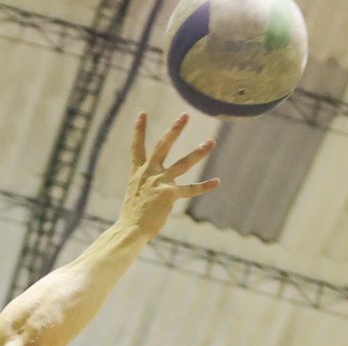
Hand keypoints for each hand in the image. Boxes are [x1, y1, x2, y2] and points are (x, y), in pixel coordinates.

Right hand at [120, 112, 217, 237]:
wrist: (131, 229)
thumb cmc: (132, 216)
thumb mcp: (135, 195)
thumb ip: (147, 187)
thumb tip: (158, 191)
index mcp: (138, 172)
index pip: (137, 148)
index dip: (139, 130)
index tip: (142, 113)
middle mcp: (149, 173)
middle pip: (163, 146)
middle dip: (174, 130)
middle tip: (185, 116)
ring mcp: (160, 182)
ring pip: (183, 163)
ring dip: (198, 152)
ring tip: (211, 142)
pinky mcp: (170, 195)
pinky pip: (191, 190)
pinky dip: (205, 186)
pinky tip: (217, 181)